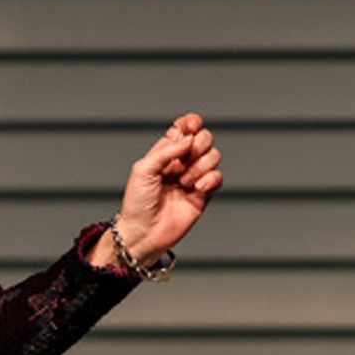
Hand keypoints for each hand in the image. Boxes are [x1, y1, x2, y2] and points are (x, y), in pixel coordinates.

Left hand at [90, 112, 223, 269]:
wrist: (143, 232)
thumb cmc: (137, 203)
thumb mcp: (143, 170)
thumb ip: (166, 151)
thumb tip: (189, 139)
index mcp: (165, 153)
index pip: (184, 129)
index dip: (191, 123)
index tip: (191, 125)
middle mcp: (181, 163)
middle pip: (204, 138)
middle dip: (199, 144)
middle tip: (185, 160)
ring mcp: (194, 177)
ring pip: (214, 156)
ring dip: (200, 166)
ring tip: (184, 182)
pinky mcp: (203, 194)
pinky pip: (218, 177)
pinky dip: (210, 179)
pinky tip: (195, 189)